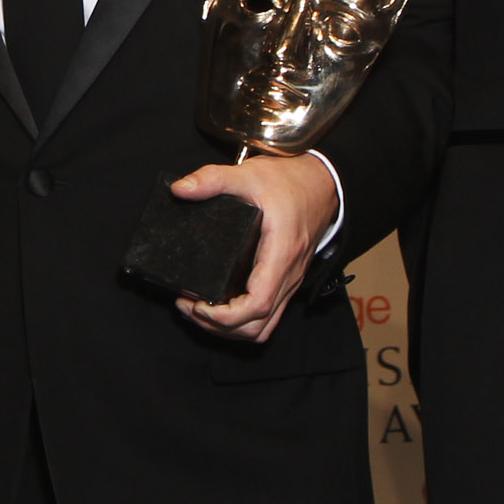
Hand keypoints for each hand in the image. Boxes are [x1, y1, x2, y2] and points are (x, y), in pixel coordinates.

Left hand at [166, 152, 341, 344]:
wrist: (322, 183)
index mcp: (280, 254)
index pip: (257, 304)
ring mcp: (289, 281)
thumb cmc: (291, 182)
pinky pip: (267, 315)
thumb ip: (213, 179)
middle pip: (257, 326)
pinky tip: (220, 304)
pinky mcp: (286, 281)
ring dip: (230, 329)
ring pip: (263, 327)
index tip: (198, 305)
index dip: (225, 316)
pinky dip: (242, 320)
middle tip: (188, 307)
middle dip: (219, 326)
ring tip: (199, 310)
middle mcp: (288, 276)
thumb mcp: (250, 174)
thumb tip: (180, 189)